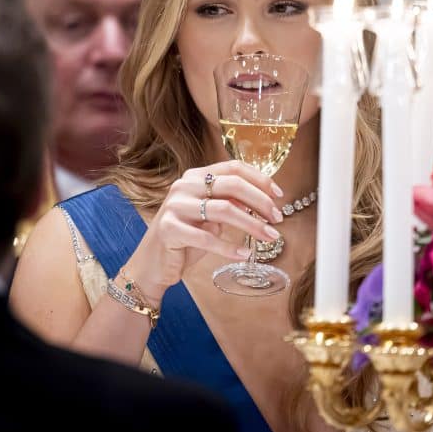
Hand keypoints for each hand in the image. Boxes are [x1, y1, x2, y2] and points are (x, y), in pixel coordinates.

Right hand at [124, 161, 284, 303]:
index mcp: (195, 176)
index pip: (234, 168)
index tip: (279, 195)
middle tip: (277, 219)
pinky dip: (230, 247)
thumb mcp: (211, 217)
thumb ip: (231, 204)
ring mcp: (175, 206)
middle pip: (232, 185)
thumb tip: (265, 202)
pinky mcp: (169, 229)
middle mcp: (184, 186)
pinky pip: (207, 237)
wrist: (152, 263)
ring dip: (252, 224)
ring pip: (224, 210)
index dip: (260, 180)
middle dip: (261, 201)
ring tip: (270, 237)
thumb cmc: (186, 239)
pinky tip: (244, 255)